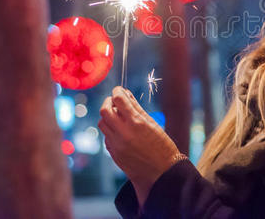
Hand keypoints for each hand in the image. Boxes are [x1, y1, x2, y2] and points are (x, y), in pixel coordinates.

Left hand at [98, 86, 180, 205]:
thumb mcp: (153, 125)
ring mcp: (116, 145)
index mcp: (136, 123)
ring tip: (118, 116)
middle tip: (114, 100)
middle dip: (108, 102)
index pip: (119, 100)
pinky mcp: (114, 154)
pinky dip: (111, 130)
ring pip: (102, 124)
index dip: (117, 91)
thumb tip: (126, 94)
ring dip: (107, 116)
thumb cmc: (162, 147)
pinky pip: (106, 137)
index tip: (118, 90)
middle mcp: (123, 133)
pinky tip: (121, 131)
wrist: (161, 174)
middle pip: (104, 110)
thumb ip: (137, 109)